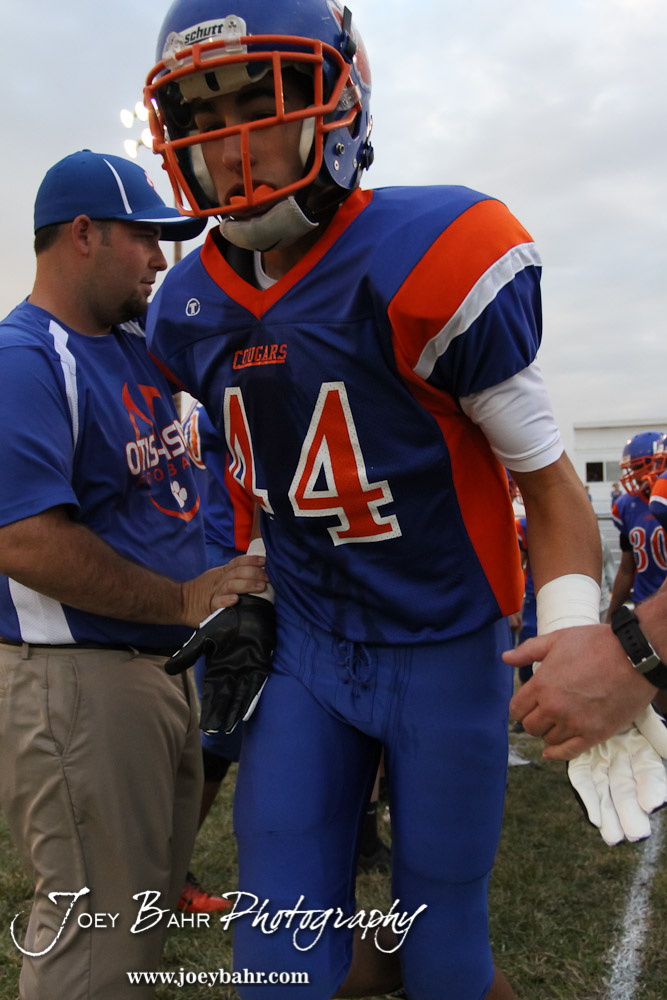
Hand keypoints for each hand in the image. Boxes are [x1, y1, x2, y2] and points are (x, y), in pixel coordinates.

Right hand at [167, 594, 275, 733]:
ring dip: (234, 712)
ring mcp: (246, 669)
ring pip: (239, 696)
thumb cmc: (225, 620)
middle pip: (225, 698)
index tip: (204, 727)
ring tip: (229, 729)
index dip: (208, 709)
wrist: (248, 607)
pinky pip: (255, 685)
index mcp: (218, 667)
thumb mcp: (204, 637)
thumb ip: (189, 653)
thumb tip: (169, 669)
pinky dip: (251, 698)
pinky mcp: (260, 665)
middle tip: (214, 733)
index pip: (211, 693)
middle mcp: (232, 672)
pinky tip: (246, 713)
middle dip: (220, 715)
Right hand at [181, 554, 269, 627]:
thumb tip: (257, 574)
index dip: (251, 560)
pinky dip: (226, 600)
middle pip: (238, 572)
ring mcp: (215, 592)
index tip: (264, 561)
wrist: (180, 601)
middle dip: (255, 573)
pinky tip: (235, 600)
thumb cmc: (203, 591)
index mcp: (222, 572)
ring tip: (261, 587)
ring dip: (247, 584)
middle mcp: (220, 580)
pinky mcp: (209, 606)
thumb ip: (233, 575)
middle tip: (268, 578)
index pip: (238, 562)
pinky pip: (218, 602)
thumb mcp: (217, 578)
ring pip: (232, 584)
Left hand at [503, 625, 656, 759]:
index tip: (525, 706)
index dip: (519, 708)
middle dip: (533, 719)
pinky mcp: (594, 734)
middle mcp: (554, 708)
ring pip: (548, 739)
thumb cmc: (595, 644)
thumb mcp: (557, 640)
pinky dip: (557, 753)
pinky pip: (568, 752)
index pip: (516, 709)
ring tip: (556, 722)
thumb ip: (529, 651)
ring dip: (549, 731)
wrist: (632, 656)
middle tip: (542, 713)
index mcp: (542, 685)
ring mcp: (574, 723)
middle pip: (530, 727)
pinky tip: (551, 751)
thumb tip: (506, 658)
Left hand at [567, 707, 666, 844]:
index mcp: (640, 750)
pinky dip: (588, 797)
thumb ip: (657, 734)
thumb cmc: (626, 700)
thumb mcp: (643, 717)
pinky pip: (582, 777)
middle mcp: (623, 760)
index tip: (653, 804)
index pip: (649, 774)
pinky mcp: (581, 759)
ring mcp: (602, 762)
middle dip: (630, 812)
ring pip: (607, 791)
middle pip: (628, 790)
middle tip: (635, 835)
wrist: (603, 687)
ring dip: (611, 814)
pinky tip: (594, 819)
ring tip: (614, 837)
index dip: (652, 789)